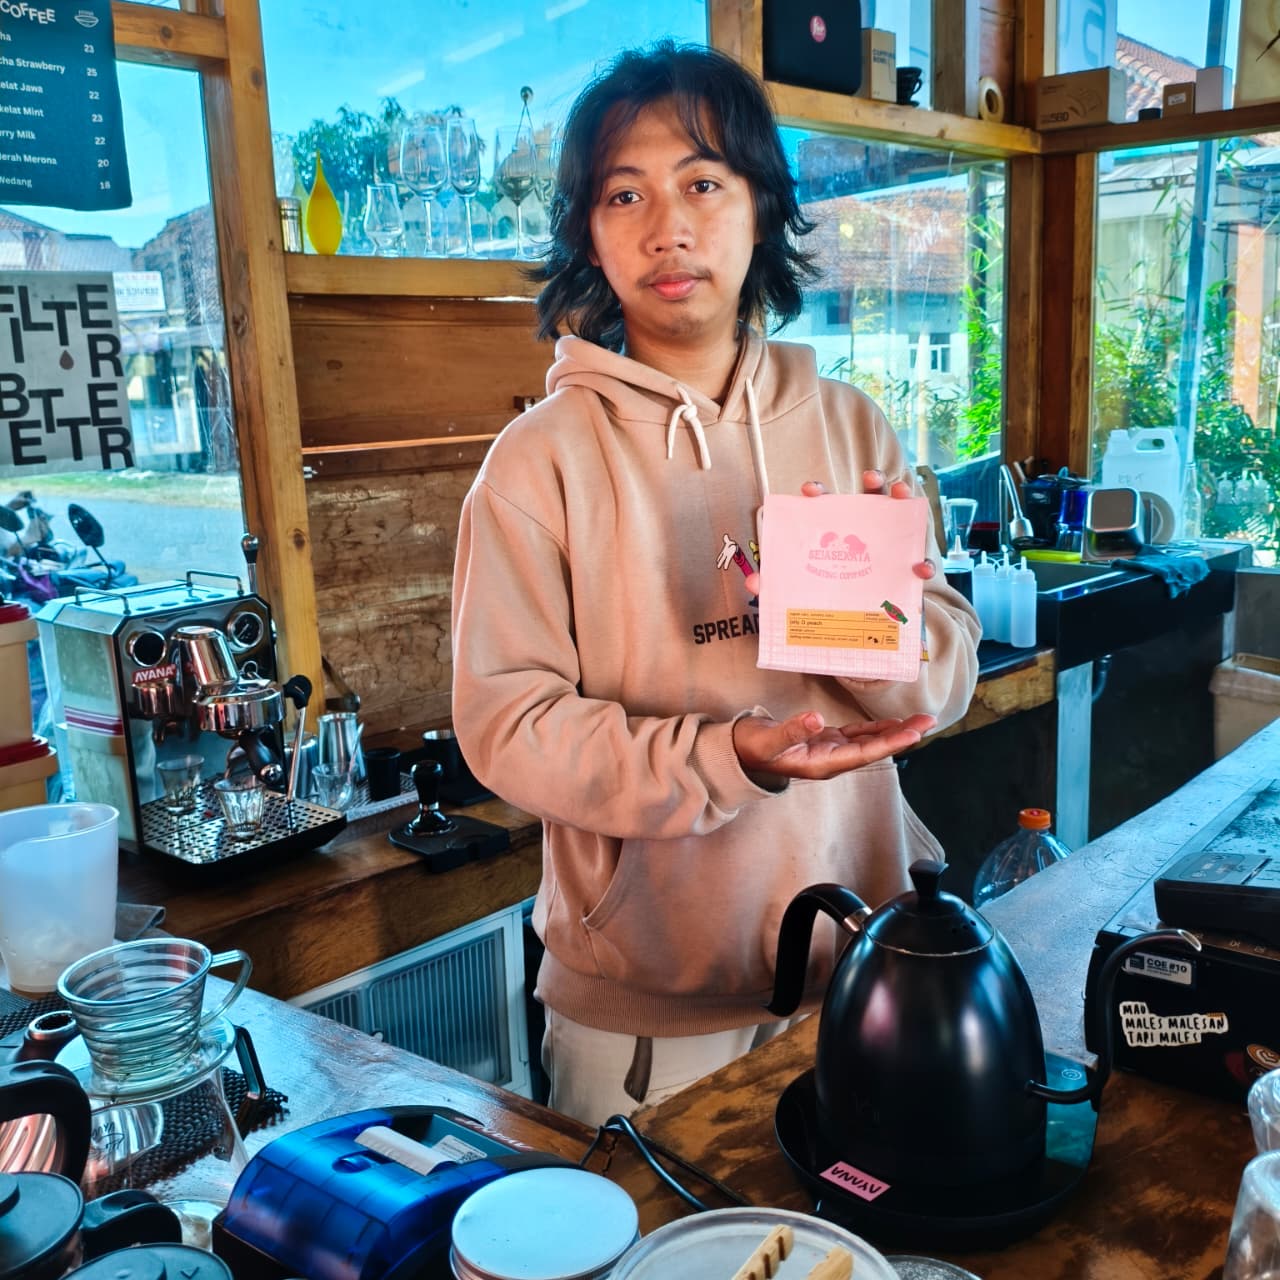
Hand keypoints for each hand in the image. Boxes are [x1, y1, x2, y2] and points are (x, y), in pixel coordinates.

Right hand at [733, 710, 936, 779]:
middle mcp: (831, 760)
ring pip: (869, 742)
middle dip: (901, 735)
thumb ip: (791, 731)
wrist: (738, 754)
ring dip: (893, 731)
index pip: (864, 753)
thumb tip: (817, 719)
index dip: (890, 742)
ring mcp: (829, 751)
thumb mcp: (768, 741)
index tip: (913, 732)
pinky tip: (891, 722)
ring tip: (919, 720)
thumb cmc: (751, 748)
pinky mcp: (825, 741)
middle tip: (929, 721)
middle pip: (874, 749)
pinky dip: (874, 728)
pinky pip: (856, 736)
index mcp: (821, 763)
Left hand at [743, 475, 934, 595]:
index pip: (828, 505)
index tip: (809, 490)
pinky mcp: (910, 572)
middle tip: (870, 477)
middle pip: (872, 497)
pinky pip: (922, 564)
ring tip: (901, 493)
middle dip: (874, 481)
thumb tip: (755, 581)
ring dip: (904, 499)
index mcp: (838, 532)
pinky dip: (924, 565)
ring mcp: (894, 547)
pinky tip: (919, 569)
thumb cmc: (831, 600)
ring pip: (903, 515)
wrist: (863, 633)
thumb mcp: (804, 594)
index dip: (820, 493)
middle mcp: (868, 531)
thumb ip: (779, 586)